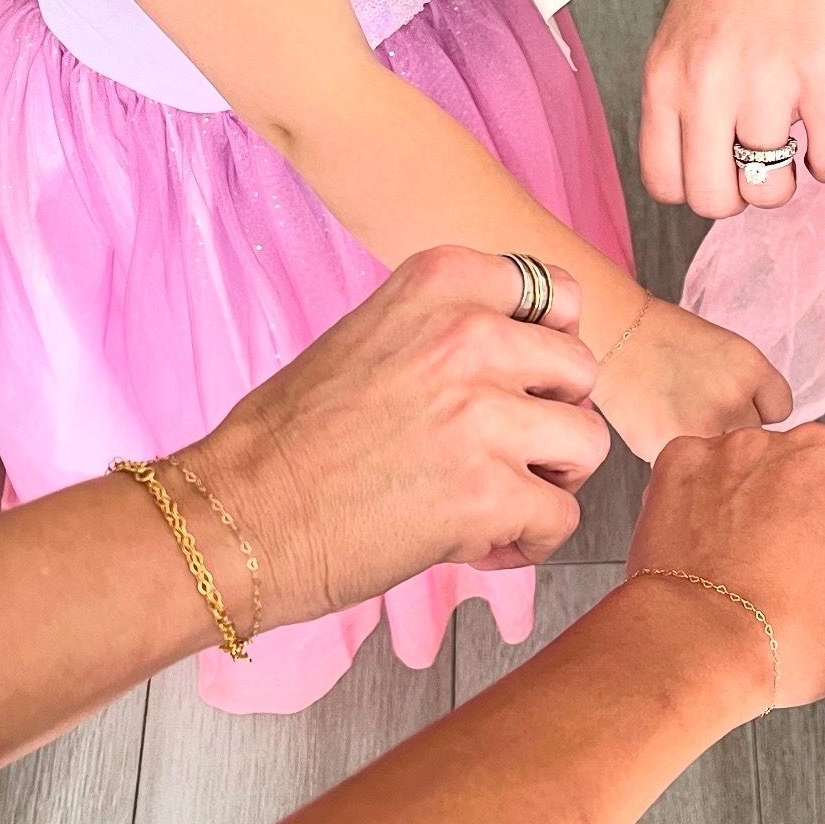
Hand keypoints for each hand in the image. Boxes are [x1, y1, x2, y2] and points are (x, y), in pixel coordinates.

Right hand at [187, 247, 609, 627]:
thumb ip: (455, 327)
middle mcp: (469, 334)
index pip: (559, 294)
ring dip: (551, 479)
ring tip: (495, 498)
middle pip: (581, 371)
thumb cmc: (295, 435)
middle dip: (553, 417)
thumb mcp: (378, 333)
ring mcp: (483, 413)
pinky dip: (528, 540)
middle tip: (504, 450)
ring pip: (588, 443)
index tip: (518, 382)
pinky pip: (562, 519)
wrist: (236, 514)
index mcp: (442, 281)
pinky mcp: (489, 492)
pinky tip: (476, 542)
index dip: (548, 347)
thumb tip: (535, 351)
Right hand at [592, 297, 792, 461]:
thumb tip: (765, 433)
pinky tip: (665, 432)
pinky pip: (691, 471)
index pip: (781, 411)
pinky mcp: (671, 449)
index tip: (740, 404)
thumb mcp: (728, 350)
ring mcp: (702, 427)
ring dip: (711, 453)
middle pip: (756, 442)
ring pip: (725, 463)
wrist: (618, 339)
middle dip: (735, 433)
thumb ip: (752, 388)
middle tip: (707, 414)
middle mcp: (733, 399)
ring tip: (685, 424)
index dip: (759, 409)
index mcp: (752, 368)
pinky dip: (681, 462)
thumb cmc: (669, 342)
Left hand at [626, 424, 824, 712]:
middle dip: (805, 507)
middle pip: (816, 472)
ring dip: (752, 497)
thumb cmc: (789, 638)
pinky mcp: (688, 455)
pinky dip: (700, 497)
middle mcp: (811, 448)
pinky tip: (702, 542)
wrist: (701, 640)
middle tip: (785, 566)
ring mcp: (744, 446)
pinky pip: (701, 469)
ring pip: (757, 464)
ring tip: (738, 557)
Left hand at [641, 0, 824, 217]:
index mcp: (664, 78)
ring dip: (790, 177)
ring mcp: (765, 79)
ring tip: (797, 140)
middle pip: (714, 200)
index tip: (719, 166)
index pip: (664, 182)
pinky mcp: (824, 69)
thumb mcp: (680, 37)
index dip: (696, 188)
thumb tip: (707, 161)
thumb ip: (683, 96)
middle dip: (742, 195)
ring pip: (771, 188)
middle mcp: (705, 85)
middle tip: (761, 162)